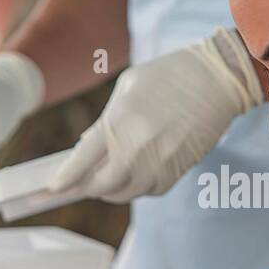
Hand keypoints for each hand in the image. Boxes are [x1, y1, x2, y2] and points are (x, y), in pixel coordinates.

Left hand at [45, 28, 261, 201]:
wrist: (216, 78)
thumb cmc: (168, 75)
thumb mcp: (127, 88)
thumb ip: (106, 122)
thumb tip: (89, 150)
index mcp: (121, 121)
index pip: (84, 160)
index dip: (66, 177)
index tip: (52, 187)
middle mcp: (139, 147)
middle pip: (103, 185)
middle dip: (88, 187)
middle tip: (80, 185)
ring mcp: (161, 161)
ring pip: (128, 192)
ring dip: (113, 190)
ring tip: (107, 180)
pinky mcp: (180, 169)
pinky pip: (152, 190)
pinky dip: (139, 187)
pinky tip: (135, 175)